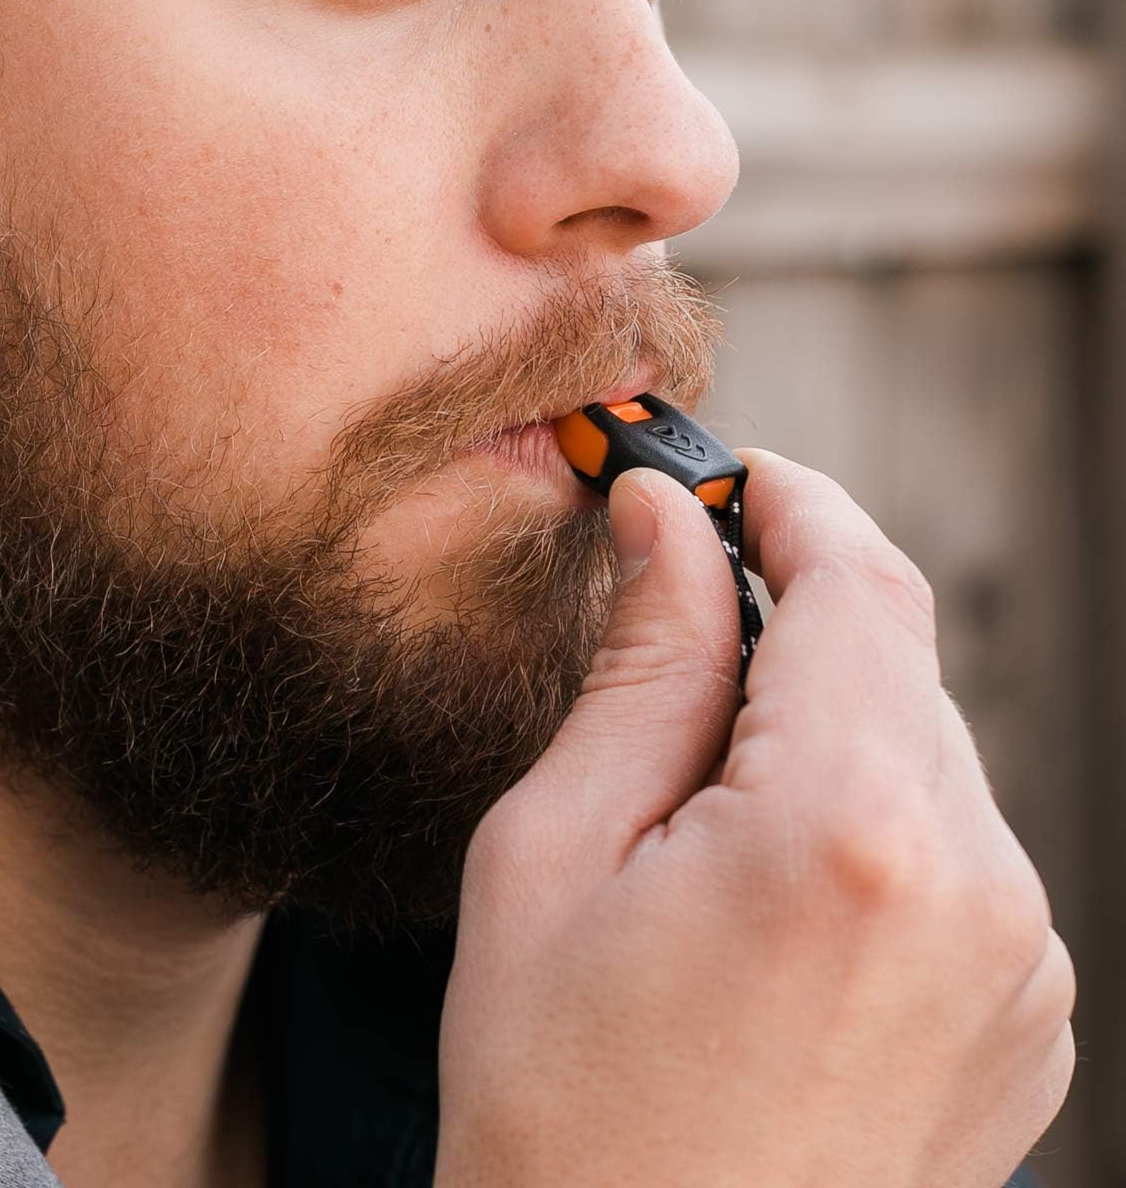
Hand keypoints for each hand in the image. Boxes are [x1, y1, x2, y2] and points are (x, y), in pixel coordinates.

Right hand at [435, 454, 1074, 1187]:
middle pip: (899, 656)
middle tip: (689, 608)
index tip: (730, 474)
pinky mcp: (1025, 1012)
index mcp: (847, 832)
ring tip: (709, 790)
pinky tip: (775, 874)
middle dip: (798, 607)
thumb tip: (665, 525)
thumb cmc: (560, 1103)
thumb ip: (640, 666)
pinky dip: (871, 805)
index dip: (792, 504)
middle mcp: (978, 888)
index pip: (855, 583)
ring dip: (828, 714)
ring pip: (928, 745)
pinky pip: (956, 842)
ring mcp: (1022, 962)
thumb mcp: (553, 855)